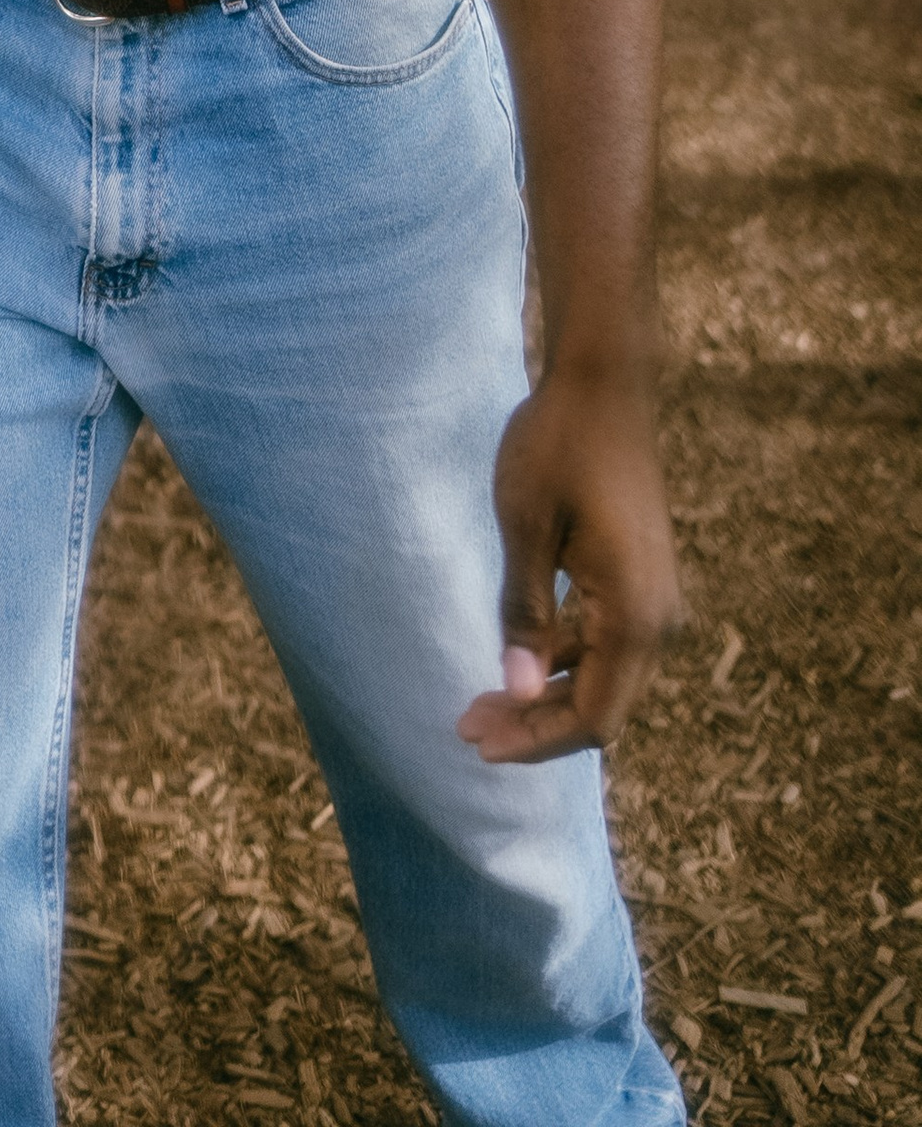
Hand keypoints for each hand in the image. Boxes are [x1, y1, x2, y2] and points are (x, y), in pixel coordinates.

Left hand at [457, 366, 681, 763]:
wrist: (603, 383)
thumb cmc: (557, 446)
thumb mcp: (526, 526)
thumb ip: (524, 613)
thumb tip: (515, 691)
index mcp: (635, 614)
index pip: (592, 718)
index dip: (536, 740)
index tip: (477, 744)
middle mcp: (659, 619)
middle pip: (600, 706)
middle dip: (534, 724)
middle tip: (467, 725)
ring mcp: (654, 599)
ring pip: (603, 677)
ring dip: (545, 694)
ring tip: (480, 701)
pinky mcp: (641, 580)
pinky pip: (606, 643)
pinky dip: (561, 660)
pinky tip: (518, 656)